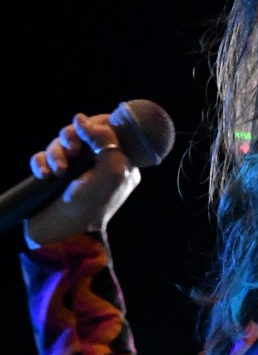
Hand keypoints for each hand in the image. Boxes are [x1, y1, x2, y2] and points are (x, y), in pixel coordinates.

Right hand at [24, 112, 139, 247]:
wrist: (64, 236)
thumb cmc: (93, 206)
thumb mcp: (111, 172)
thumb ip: (106, 140)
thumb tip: (82, 118)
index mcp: (120, 162)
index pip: (110, 130)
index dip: (96, 124)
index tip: (86, 129)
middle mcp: (98, 164)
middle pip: (81, 133)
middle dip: (72, 137)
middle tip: (72, 149)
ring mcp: (73, 171)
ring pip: (60, 144)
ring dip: (56, 153)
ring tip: (58, 171)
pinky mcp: (51, 178)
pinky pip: (42, 158)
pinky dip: (41, 163)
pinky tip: (46, 175)